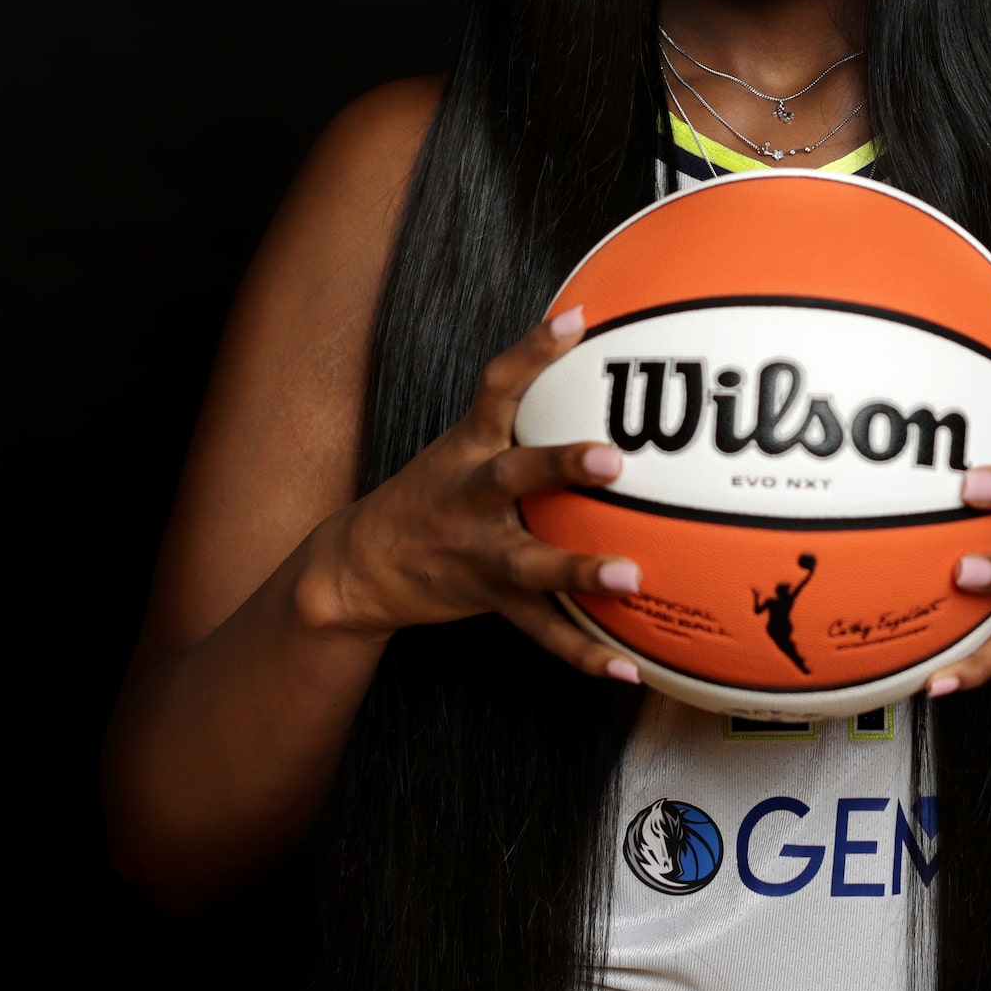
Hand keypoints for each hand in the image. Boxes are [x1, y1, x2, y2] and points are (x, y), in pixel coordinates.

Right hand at [321, 305, 643, 682]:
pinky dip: (583, 652)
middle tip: (613, 461)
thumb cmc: (435, 491)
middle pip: (513, 475)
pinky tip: (628, 670)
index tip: (576, 320)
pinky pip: (541, 631)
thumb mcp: (465, 438)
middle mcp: (472, 495)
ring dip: (578, 570)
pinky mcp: (490, 600)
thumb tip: (596, 336)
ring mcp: (479, 552)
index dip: (533, 351)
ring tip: (630, 576)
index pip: (498, 386)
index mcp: (469, 447)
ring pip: (529, 562)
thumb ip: (524, 403)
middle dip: (560, 466)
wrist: (360, 564)